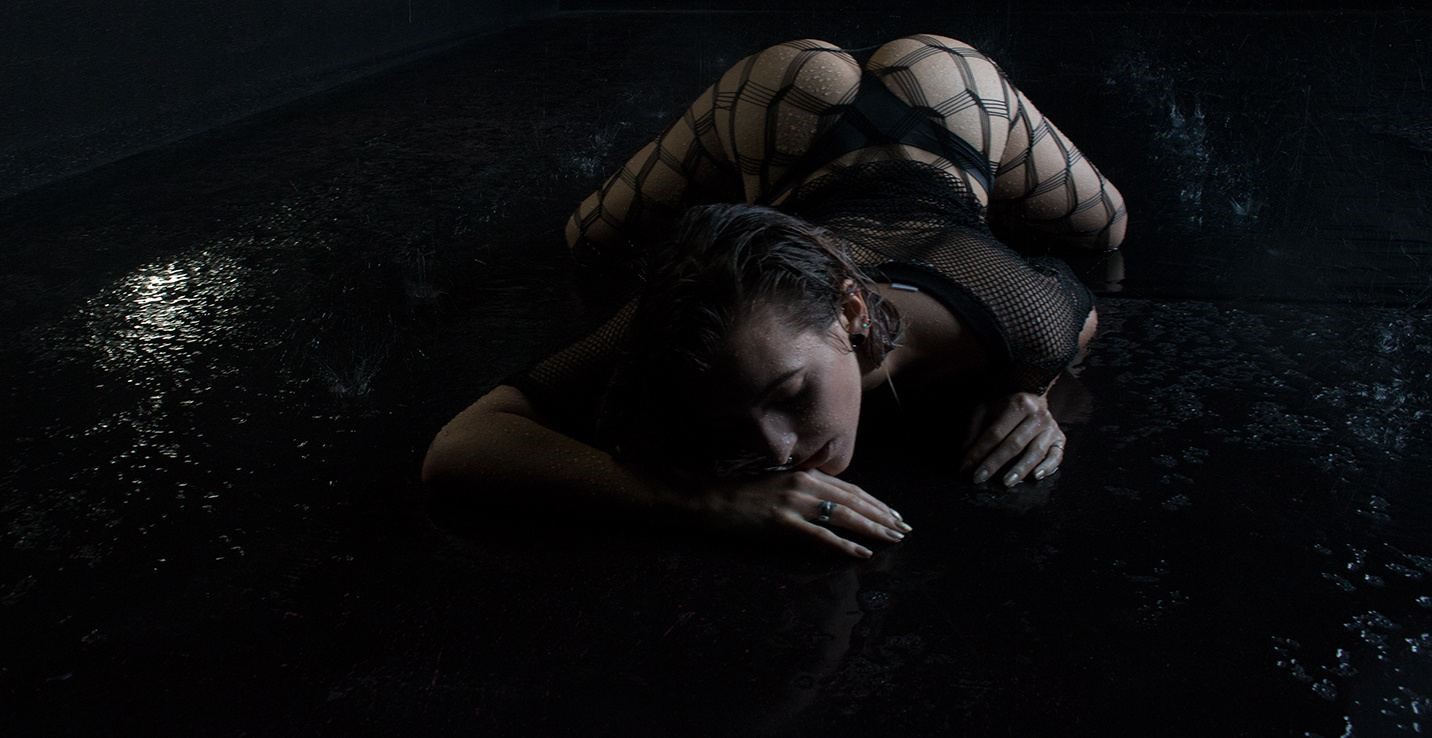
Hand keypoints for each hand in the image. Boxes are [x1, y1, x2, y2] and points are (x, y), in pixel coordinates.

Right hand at [693, 470, 910, 558]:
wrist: (714, 500)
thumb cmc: (745, 497)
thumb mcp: (780, 487)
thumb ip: (806, 492)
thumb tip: (830, 504)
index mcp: (806, 476)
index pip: (851, 490)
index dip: (875, 503)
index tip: (894, 515)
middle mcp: (805, 486)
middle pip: (854, 502)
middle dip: (882, 516)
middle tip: (904, 529)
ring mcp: (795, 504)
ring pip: (844, 516)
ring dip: (872, 529)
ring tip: (892, 539)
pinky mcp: (784, 523)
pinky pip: (821, 536)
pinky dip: (844, 544)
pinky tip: (861, 552)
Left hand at [960, 391, 1064, 486]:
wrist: (1033, 396)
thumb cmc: (1005, 407)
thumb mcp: (986, 410)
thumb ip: (974, 430)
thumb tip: (965, 456)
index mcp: (1018, 404)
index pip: (995, 433)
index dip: (979, 451)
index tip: (966, 467)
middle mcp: (1037, 415)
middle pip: (1014, 444)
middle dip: (994, 463)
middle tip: (979, 478)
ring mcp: (1051, 428)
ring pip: (1035, 451)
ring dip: (1020, 469)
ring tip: (1006, 482)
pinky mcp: (1060, 439)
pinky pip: (1056, 455)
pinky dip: (1048, 467)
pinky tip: (1036, 476)